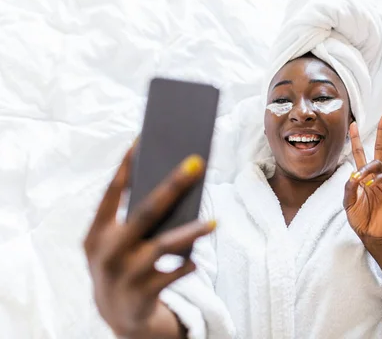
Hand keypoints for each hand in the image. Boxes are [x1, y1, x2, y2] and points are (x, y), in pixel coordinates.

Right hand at [83, 144, 215, 337]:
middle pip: (145, 213)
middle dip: (172, 186)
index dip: (127, 165)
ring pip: (162, 246)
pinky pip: (172, 275)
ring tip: (213, 223)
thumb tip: (175, 185)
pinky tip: (195, 262)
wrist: (117, 314)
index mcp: (96, 233)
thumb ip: (137, 219)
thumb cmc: (124, 263)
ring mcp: (123, 275)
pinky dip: (186, 266)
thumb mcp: (118, 243)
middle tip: (196, 164)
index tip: (144, 138)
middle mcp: (106, 252)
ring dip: (190, 232)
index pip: (112, 192)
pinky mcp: (141, 295)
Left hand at [343, 113, 381, 248]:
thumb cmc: (360, 218)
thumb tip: (355, 175)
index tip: (353, 124)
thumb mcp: (348, 202)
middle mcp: (376, 176)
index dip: (356, 139)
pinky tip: (371, 186)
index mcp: (363, 177)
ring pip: (379, 163)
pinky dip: (378, 179)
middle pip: (380, 149)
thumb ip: (349, 188)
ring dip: (368, 168)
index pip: (360, 154)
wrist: (371, 234)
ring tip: (361, 179)